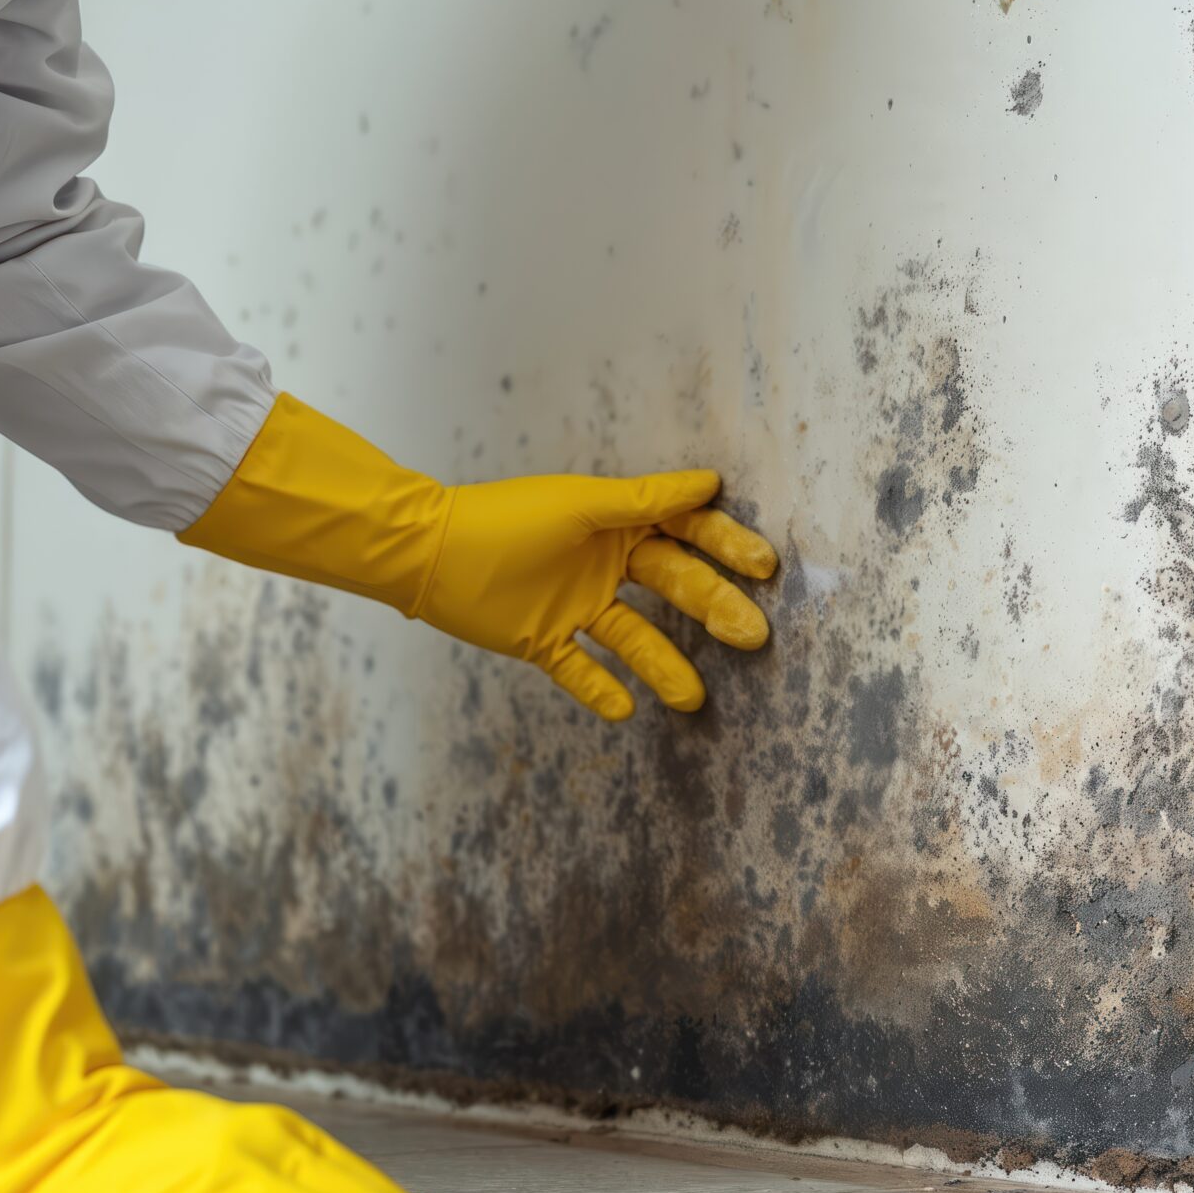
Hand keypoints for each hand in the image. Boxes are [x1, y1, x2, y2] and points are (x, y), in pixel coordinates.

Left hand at [178, 394, 779, 720]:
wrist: (429, 553)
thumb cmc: (506, 519)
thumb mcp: (580, 506)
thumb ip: (645, 500)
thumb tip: (711, 482)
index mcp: (619, 524)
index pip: (687, 535)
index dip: (726, 549)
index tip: (764, 568)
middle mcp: (607, 566)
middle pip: (674, 590)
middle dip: (715, 611)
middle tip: (753, 637)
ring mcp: (578, 606)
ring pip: (635, 639)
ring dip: (665, 667)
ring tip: (693, 698)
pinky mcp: (546, 640)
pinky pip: (581, 669)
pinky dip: (601, 689)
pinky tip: (625, 710)